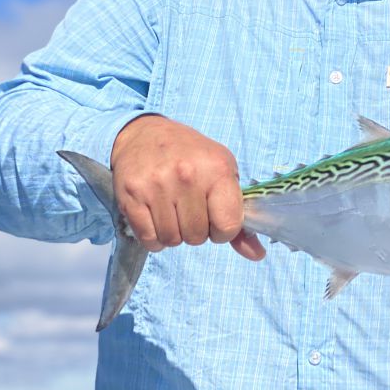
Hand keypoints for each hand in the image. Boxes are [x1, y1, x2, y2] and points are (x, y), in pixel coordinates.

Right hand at [110, 114, 265, 259]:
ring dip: (174, 234)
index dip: (223, 230)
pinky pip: (149, 239)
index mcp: (217, 169)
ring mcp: (157, 185)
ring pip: (172, 240)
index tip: (215, 217)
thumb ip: (238, 217)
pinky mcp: (132, 195)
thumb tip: (257, 255)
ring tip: (174, 211)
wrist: (145, 134)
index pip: (228, 226)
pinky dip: (154, 237)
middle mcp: (187, 175)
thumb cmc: (192, 156)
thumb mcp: (223, 174)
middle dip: (197, 231)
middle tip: (191, 210)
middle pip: (197, 236)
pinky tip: (157, 217)